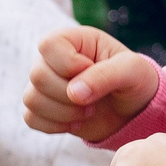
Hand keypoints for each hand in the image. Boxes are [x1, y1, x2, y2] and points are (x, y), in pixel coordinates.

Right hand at [26, 26, 159, 144]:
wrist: (134, 109)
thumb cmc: (134, 80)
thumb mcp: (131, 70)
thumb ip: (105, 75)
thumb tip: (74, 93)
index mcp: (72, 39)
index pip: (49, 45)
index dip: (69, 64)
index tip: (92, 71)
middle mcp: (52, 59)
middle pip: (38, 76)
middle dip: (69, 95)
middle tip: (95, 100)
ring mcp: (45, 84)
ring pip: (32, 99)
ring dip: (64, 113)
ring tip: (89, 111)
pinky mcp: (43, 108)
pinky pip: (31, 118)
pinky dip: (55, 126)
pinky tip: (77, 123)